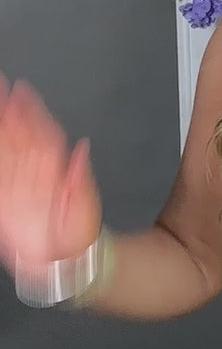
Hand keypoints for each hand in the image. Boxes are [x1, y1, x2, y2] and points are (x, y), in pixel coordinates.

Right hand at [0, 79, 101, 271]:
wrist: (65, 261)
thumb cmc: (78, 232)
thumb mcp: (86, 206)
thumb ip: (80, 178)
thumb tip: (82, 148)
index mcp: (56, 169)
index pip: (41, 133)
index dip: (31, 111)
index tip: (22, 91)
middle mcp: (36, 170)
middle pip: (21, 133)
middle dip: (11, 109)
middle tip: (2, 87)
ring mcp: (20, 181)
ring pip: (8, 145)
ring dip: (2, 122)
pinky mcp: (7, 196)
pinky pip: (0, 168)